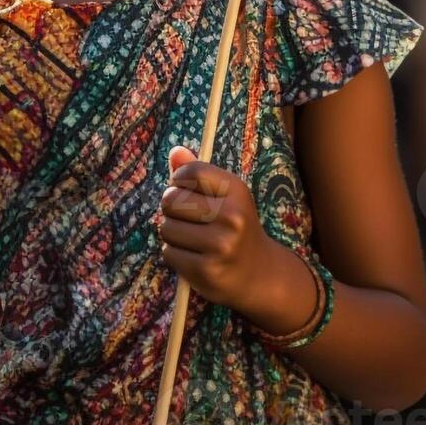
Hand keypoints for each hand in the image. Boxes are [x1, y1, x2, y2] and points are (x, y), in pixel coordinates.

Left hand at [157, 145, 274, 310]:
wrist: (259, 273)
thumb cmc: (235, 227)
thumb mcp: (226, 196)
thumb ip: (199, 173)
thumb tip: (175, 151)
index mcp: (237, 191)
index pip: (191, 172)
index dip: (178, 179)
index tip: (185, 189)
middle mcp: (232, 217)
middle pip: (171, 199)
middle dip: (171, 208)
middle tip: (187, 217)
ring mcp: (220, 245)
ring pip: (166, 228)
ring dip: (172, 233)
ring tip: (192, 238)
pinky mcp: (207, 270)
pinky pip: (169, 253)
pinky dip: (175, 254)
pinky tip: (194, 256)